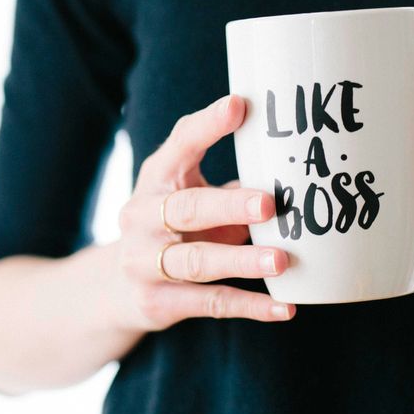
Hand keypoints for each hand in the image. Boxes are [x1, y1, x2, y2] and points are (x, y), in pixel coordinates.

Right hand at [109, 93, 295, 330]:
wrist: (117, 288)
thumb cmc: (174, 228)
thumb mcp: (190, 193)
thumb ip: (232, 181)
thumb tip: (297, 164)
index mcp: (156, 178)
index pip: (180, 145)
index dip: (208, 125)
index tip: (240, 106)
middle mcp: (142, 217)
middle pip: (186, 209)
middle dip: (229, 206)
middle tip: (269, 204)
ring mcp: (144, 263)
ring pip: (197, 262)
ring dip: (242, 261)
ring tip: (281, 261)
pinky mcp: (157, 303)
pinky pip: (210, 303)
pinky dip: (250, 306)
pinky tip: (285, 308)